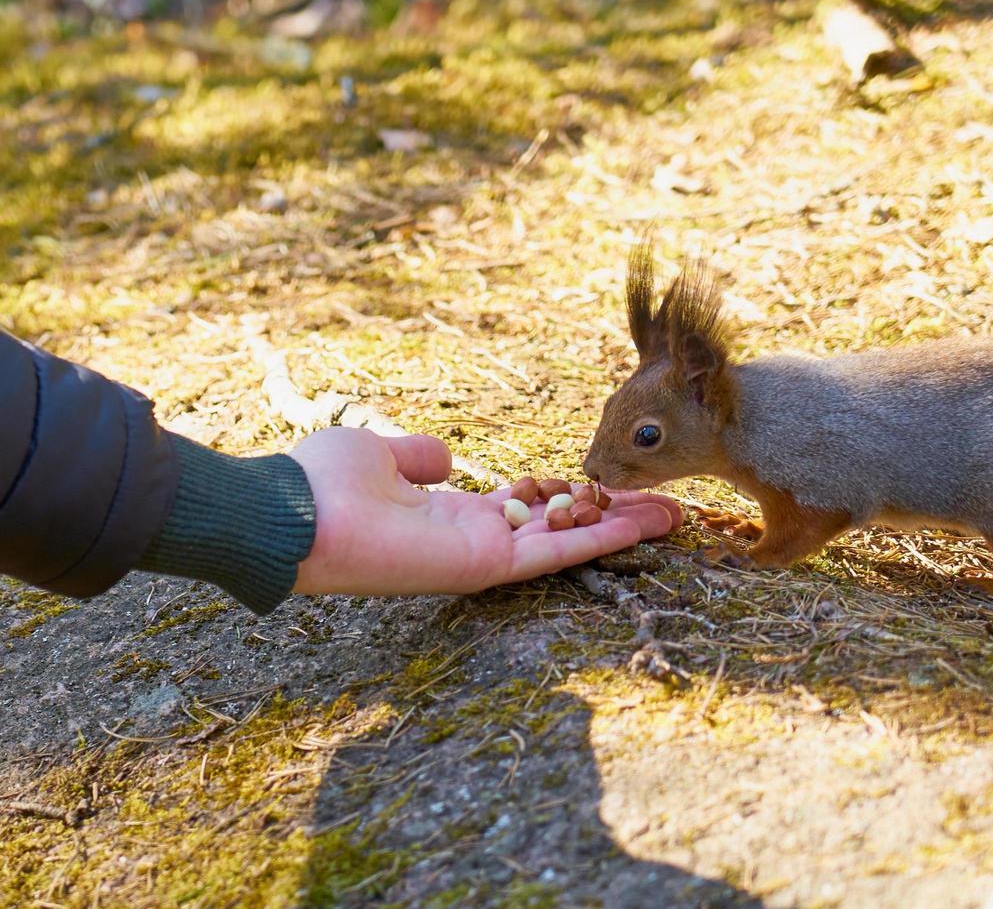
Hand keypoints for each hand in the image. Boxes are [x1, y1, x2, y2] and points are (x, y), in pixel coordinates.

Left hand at [287, 427, 681, 596]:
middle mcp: (473, 541)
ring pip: (568, 544)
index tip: (603, 484)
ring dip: (620, 530)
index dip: (566, 498)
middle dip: (610, 519)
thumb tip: (442, 459)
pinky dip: (599, 540)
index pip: (523, 510)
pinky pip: (554, 554)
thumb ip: (418, 457)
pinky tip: (641, 524)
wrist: (290, 516)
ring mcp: (482, 557)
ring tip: (672, 516)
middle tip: (661, 507)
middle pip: (559, 531)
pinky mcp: (485, 566)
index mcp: (449, 516)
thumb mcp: (379, 455)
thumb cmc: (320, 485)